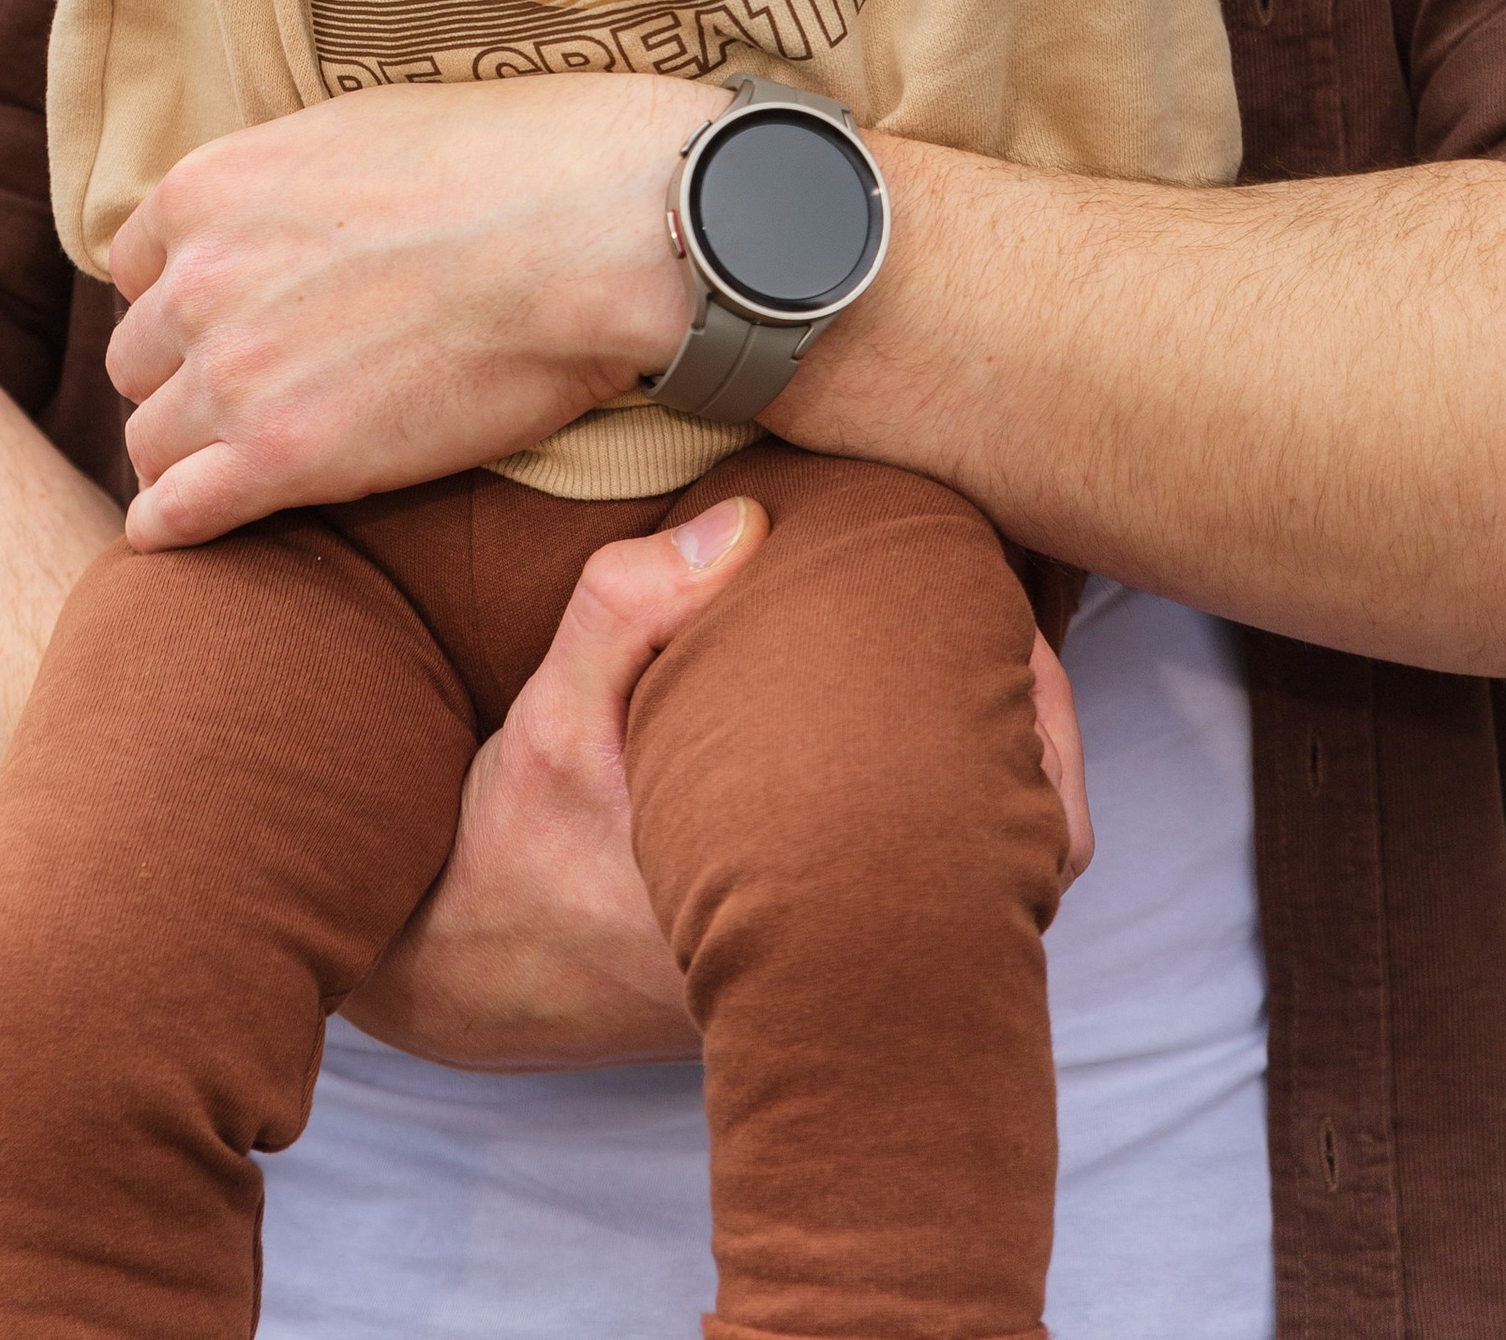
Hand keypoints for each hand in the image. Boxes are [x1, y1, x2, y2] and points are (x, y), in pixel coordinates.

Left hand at [107, 78, 696, 548]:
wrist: (593, 229)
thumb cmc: (509, 162)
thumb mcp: (358, 130)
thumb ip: (283, 185)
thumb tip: (281, 215)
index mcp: (207, 187)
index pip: (139, 267)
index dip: (189, 301)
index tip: (238, 323)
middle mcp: (197, 278)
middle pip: (139, 357)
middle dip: (188, 378)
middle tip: (260, 397)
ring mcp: (232, 372)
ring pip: (151, 441)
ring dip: (194, 455)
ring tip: (253, 466)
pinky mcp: (281, 459)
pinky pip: (175, 518)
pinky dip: (180, 529)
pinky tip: (208, 530)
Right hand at [343, 509, 1094, 1068]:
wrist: (468, 967)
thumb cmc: (515, 841)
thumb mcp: (548, 716)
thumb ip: (627, 610)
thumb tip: (745, 522)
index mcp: (792, 911)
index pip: (990, 849)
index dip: (1037, 748)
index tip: (1023, 640)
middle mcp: (823, 970)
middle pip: (1004, 871)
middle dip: (1029, 753)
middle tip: (1022, 638)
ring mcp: (818, 983)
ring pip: (964, 892)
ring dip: (983, 786)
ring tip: (986, 669)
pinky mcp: (796, 979)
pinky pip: (907, 898)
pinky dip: (925, 817)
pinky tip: (906, 732)